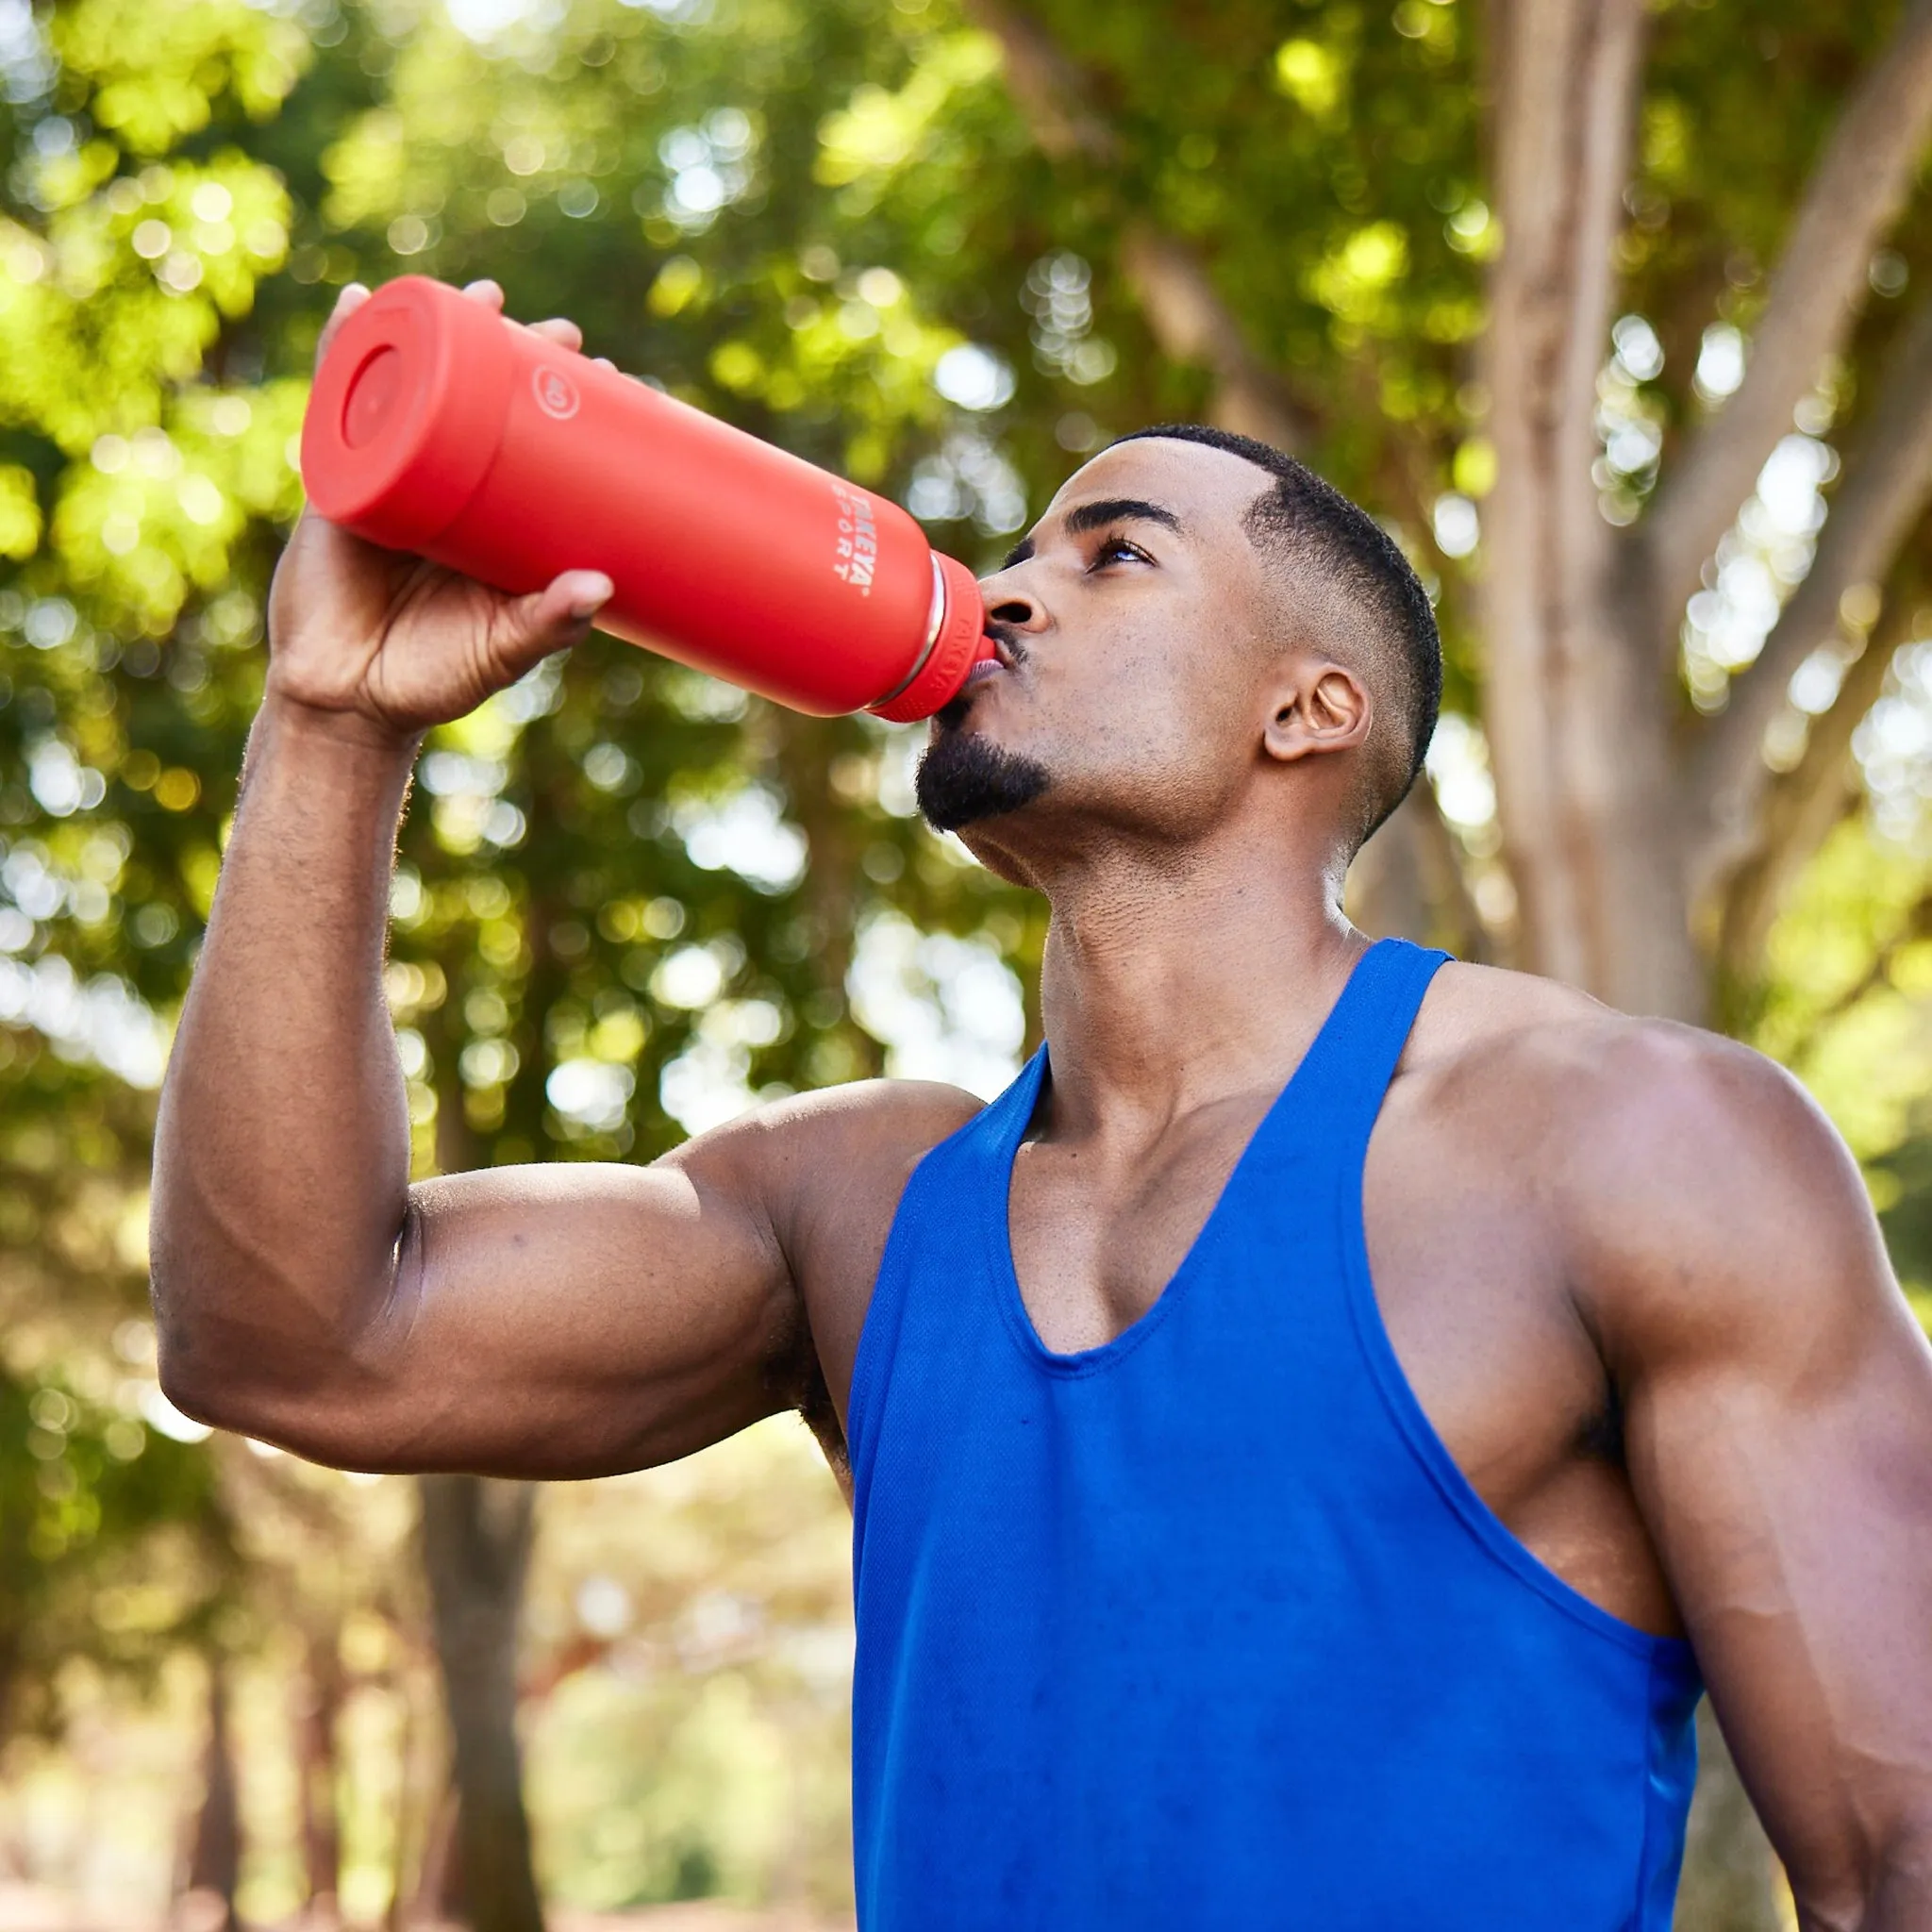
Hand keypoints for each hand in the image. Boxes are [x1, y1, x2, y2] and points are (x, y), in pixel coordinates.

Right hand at [265, 280, 614, 740]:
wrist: (347, 700)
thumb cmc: (432, 678)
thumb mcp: (501, 650)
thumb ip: (548, 624)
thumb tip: (602, 585)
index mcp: (494, 520)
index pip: (539, 447)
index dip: (570, 407)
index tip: (614, 376)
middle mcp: (445, 487)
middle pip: (482, 401)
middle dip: (517, 355)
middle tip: (563, 331)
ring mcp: (391, 474)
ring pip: (416, 388)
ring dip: (438, 334)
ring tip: (478, 292)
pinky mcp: (338, 478)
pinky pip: (337, 404)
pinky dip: (342, 351)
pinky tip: (355, 302)